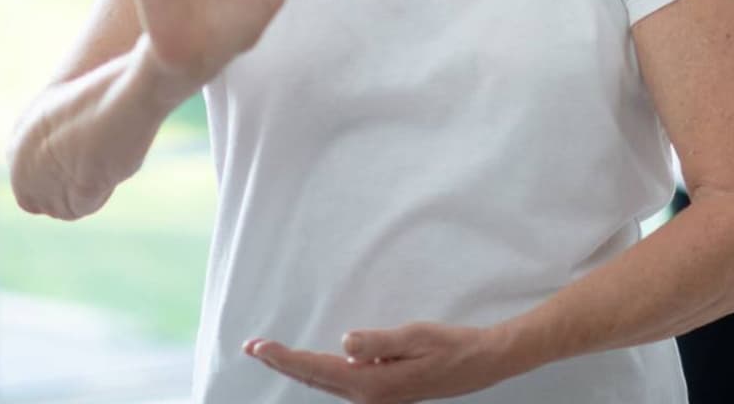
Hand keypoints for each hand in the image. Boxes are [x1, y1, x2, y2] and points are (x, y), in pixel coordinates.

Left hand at [245, 322, 514, 402]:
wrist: (480, 363)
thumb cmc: (451, 347)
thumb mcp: (415, 337)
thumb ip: (378, 342)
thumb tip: (344, 344)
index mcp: (372, 383)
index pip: (317, 369)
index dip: (285, 358)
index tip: (259, 346)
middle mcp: (368, 396)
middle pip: (314, 379)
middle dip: (283, 364)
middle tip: (253, 347)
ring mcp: (375, 397)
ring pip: (325, 382)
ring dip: (298, 368)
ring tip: (274, 353)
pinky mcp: (383, 391)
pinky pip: (341, 382)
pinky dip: (319, 372)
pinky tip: (313, 364)